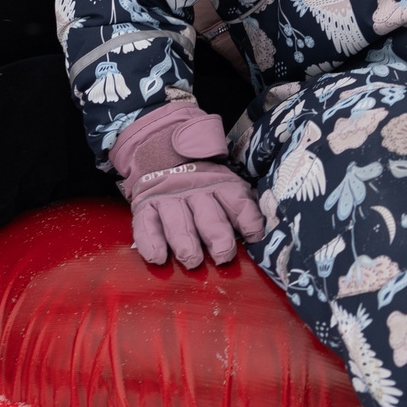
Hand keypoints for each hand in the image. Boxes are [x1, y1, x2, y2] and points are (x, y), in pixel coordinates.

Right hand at [109, 100, 264, 268]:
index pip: (238, 201)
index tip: (254, 236)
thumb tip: (260, 235)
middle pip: (208, 215)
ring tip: (191, 259)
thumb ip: (242, 207)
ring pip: (178, 220)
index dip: (248, 219)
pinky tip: (157, 257)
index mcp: (222, 185)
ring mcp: (169, 197)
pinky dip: (150, 241)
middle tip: (222, 254)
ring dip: (184, 241)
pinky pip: (146, 223)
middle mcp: (196, 190)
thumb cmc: (202, 182)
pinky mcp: (145, 204)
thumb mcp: (225, 186)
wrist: (160, 148)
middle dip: (217, 235)